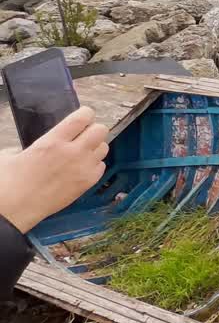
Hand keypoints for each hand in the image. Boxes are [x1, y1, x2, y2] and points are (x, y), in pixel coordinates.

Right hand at [0, 107, 107, 233]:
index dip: (86, 114)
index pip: (83, 117)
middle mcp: (73, 152)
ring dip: (95, 148)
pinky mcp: (87, 183)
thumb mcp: (12, 154)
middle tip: (83, 136)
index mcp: (53, 141)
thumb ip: (32, 145)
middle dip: (93, 130)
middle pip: (101, 130)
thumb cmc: (9, 182)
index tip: (82, 118)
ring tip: (83, 153)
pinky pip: (101, 166)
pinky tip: (82, 168)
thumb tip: (40, 145)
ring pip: (104, 147)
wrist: (15, 208)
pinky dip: (95, 165)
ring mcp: (82, 168)